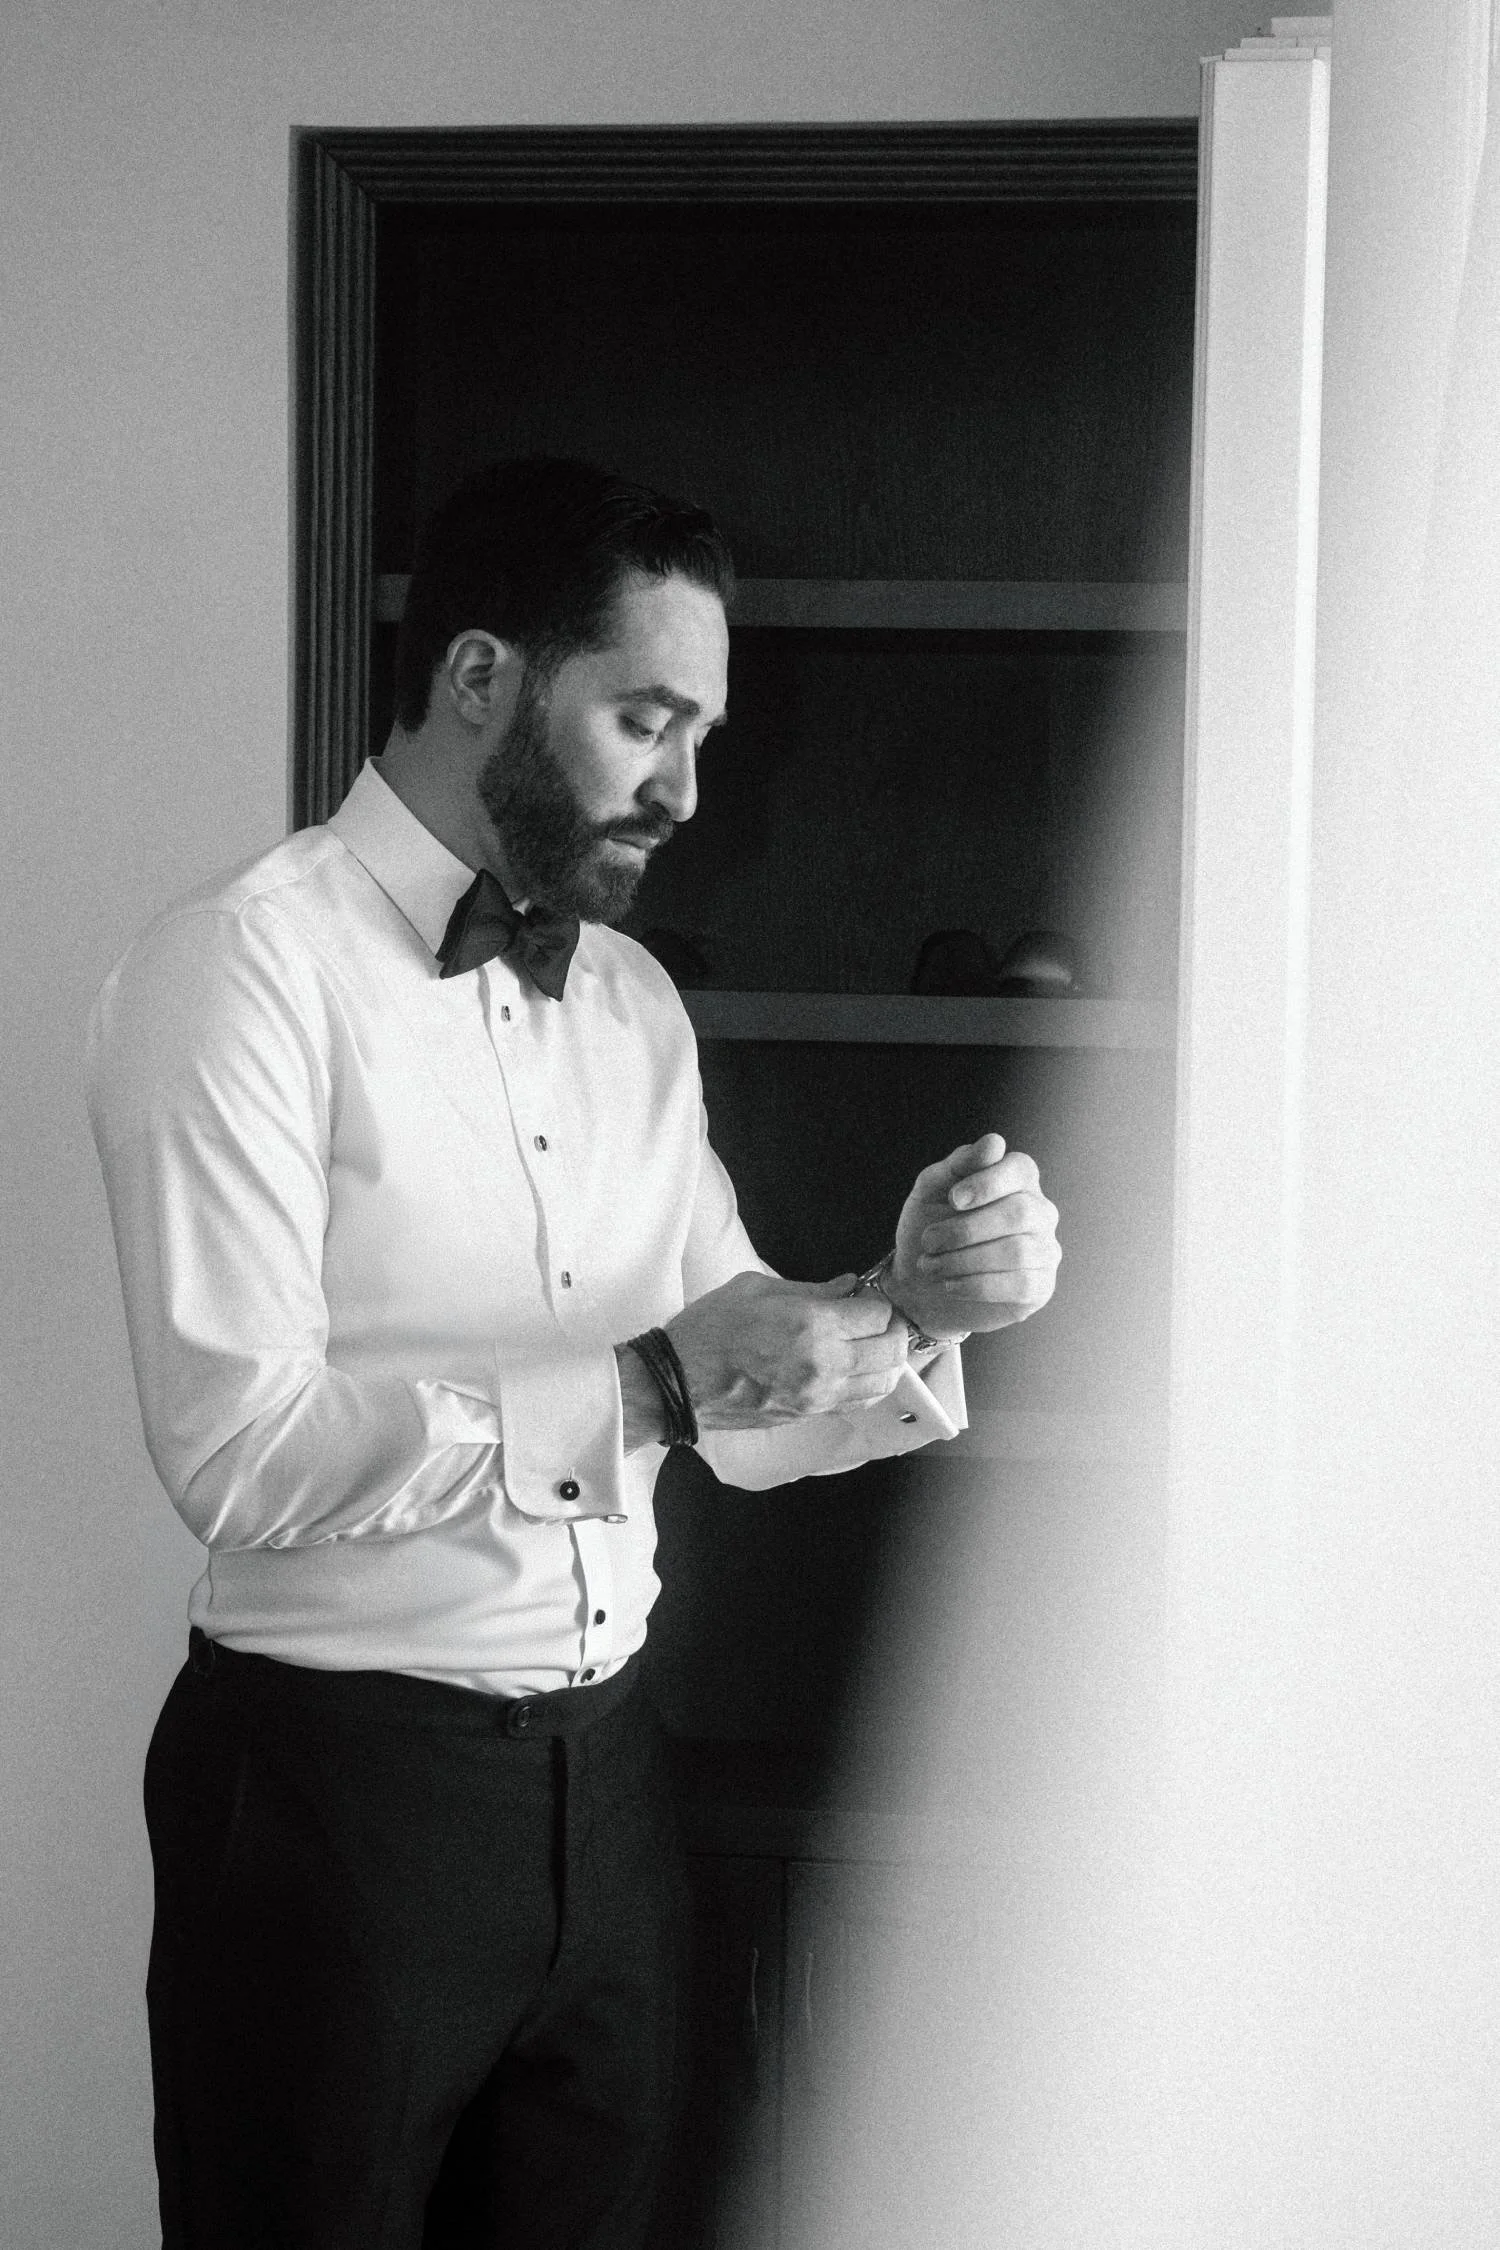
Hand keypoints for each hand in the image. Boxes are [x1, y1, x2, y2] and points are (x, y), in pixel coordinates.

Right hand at [662, 1271, 908, 1430]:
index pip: (877, 1315)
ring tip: (873, 1345)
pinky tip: (856, 1368)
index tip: (866, 1297)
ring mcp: (819, 1395)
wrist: (680, 1381)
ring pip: (882, 1383)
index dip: (878, 1302)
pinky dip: (869, 1385)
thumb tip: (848, 1286)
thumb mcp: (757, 1288)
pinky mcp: (810, 1414)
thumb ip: (811, 1289)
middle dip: (893, 1330)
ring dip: (887, 1361)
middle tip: (878, 1319)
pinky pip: (858, 1402)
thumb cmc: (710, 1329)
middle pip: (891, 1351)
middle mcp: (824, 1363)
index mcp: (811, 1324)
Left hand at [888, 1132, 1059, 1337]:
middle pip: (1019, 1212)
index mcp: (1017, 1180)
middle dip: (965, 1230)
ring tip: (932, 1266)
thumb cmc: (929, 1227)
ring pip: (1018, 1252)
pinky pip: (1020, 1284)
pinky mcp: (1040, 1286)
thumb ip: (959, 1164)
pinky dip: (977, 1285)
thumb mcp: (931, 1190)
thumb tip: (995, 1142)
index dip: (987, 1183)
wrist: (920, 1284)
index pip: (1020, 1168)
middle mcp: (1039, 1211)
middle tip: (929, 1241)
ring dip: (964, 1260)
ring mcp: (1045, 1250)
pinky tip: (951, 1284)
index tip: (953, 1200)